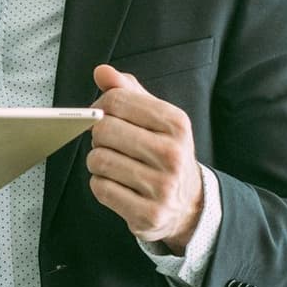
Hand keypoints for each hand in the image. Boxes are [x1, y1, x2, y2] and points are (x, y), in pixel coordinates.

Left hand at [87, 64, 203, 250]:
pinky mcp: (148, 214)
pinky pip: (100, 188)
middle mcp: (172, 154)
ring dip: (97, 161)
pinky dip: (101, 185)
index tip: (102, 114)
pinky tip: (117, 185)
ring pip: (98, 160)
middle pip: (104, 129)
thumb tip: (102, 72)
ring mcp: (161, 187)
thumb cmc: (165, 153)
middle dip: (98, 135)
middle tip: (108, 143)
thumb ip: (129, 92)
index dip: (100, 106)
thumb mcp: (156, 119)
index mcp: (176, 124)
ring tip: (113, 164)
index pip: (117, 100)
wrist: (189, 205)